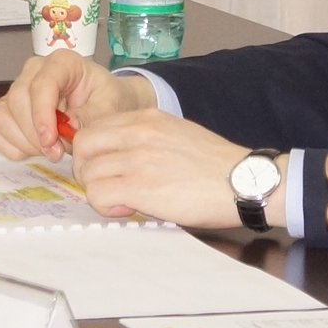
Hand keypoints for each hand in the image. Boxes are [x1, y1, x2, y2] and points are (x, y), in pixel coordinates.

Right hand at [0, 51, 152, 158]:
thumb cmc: (108, 101)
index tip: (51, 140)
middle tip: (57, 153)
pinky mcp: (10, 110)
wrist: (105, 105)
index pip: (41, 84)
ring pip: (3, 115)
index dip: (42, 114)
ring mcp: (19, 90)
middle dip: (35, 133)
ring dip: (24, 142)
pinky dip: (12, 146)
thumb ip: (91, 116)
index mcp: (62, 63)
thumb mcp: (110, 107)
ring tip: (51, 152)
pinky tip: (34, 151)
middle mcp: (35, 71)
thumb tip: (69, 126)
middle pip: (18, 99)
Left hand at [69, 108, 280, 227]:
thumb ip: (147, 139)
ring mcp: (138, 158)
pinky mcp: (141, 186)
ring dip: (98, 191)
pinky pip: (98, 194)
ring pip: (87, 172)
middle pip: (82, 146)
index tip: (106, 168)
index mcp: (147, 117)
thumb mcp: (177, 134)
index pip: (95, 127)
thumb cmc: (216, 166)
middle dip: (86, 169)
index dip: (94, 152)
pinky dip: (106, 206)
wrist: (244, 182)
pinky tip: (128, 209)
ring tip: (123, 201)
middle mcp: (138, 132)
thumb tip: (123, 157)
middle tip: (105, 186)